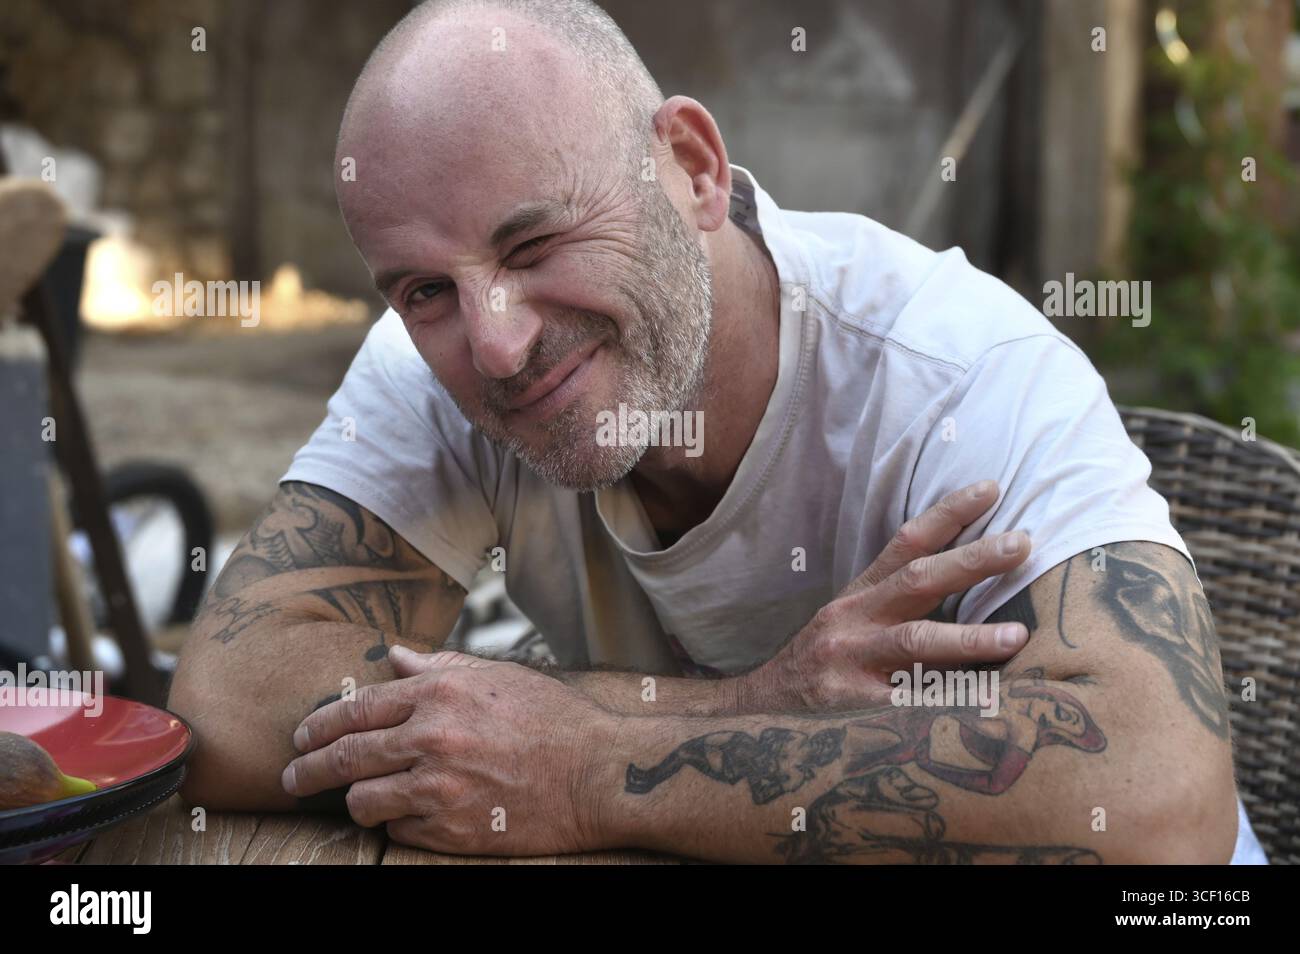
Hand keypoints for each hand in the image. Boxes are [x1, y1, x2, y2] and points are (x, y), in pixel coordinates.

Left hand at [282, 647, 618, 855]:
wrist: (599, 772)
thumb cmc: (554, 720)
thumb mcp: (498, 677)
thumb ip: (440, 669)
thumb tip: (398, 658)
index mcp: (440, 695)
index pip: (356, 710)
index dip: (318, 726)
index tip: (301, 737)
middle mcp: (432, 740)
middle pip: (344, 758)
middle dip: (307, 770)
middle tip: (292, 780)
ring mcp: (440, 788)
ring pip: (363, 801)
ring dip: (357, 802)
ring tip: (362, 800)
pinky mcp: (452, 830)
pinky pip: (399, 832)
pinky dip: (399, 825)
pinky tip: (413, 816)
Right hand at [736, 480, 1032, 711]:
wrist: (761, 710)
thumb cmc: (825, 664)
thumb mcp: (853, 623)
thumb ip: (903, 606)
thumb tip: (973, 583)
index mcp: (859, 596)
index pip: (906, 544)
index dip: (948, 514)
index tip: (990, 489)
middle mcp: (853, 621)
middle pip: (917, 582)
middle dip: (972, 561)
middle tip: (1021, 543)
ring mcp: (851, 664)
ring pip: (914, 642)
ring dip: (970, 637)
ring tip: (1017, 635)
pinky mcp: (854, 709)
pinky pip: (909, 704)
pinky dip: (949, 701)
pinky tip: (987, 704)